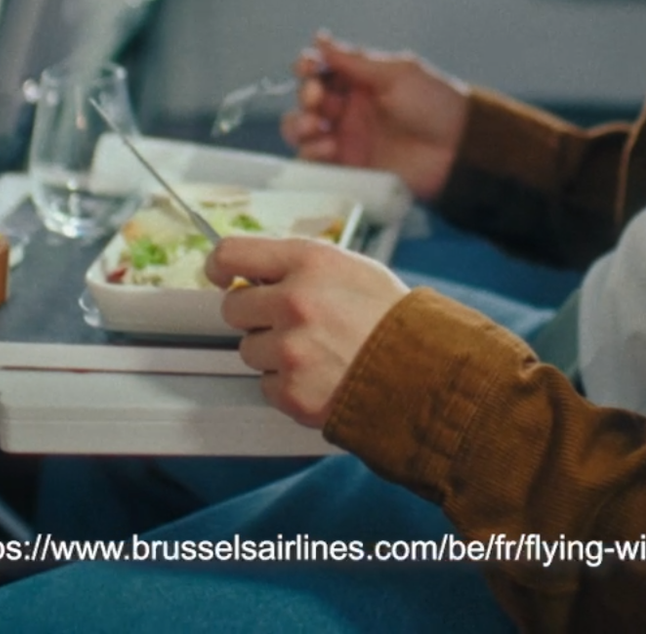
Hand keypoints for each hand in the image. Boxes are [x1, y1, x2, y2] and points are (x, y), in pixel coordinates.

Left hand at [212, 236, 409, 428]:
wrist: (425, 374)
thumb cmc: (393, 321)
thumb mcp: (353, 269)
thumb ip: (302, 267)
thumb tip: (258, 274)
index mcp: (309, 263)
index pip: (232, 254)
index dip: (220, 266)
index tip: (221, 275)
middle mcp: (294, 301)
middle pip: (233, 307)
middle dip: (254, 317)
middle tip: (289, 324)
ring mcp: (291, 349)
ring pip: (249, 351)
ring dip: (273, 355)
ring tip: (316, 354)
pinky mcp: (292, 391)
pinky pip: (266, 386)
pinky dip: (288, 386)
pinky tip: (321, 378)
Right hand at [281, 31, 468, 200]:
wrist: (457, 150)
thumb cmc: (435, 105)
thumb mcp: (399, 73)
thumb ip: (356, 59)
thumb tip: (319, 38)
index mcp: (360, 81)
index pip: (320, 70)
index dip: (307, 66)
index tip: (309, 68)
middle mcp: (348, 108)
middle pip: (305, 98)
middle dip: (305, 96)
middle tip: (319, 99)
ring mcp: (346, 138)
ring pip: (301, 129)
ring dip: (299, 125)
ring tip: (318, 127)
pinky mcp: (347, 167)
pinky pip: (313, 161)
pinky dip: (311, 153)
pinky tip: (329, 147)